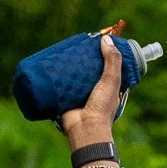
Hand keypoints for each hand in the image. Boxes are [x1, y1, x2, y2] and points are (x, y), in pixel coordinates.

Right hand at [60, 33, 122, 147]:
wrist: (83, 128)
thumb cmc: (101, 107)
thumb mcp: (111, 81)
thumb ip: (112, 61)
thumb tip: (106, 39)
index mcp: (110, 87)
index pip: (109, 66)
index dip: (106, 54)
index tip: (100, 41)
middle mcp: (96, 89)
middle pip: (91, 68)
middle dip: (86, 57)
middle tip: (79, 42)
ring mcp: (81, 93)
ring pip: (76, 74)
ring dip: (71, 64)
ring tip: (65, 48)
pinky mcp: (67, 96)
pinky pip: (62, 82)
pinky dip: (59, 73)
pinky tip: (54, 62)